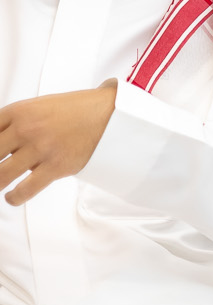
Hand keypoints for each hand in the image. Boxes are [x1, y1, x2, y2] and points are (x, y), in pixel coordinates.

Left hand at [0, 85, 117, 205]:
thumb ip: (15, 122)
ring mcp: (41, 148)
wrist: (110, 113)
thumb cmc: (74, 110)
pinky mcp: (56, 166)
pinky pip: (26, 189)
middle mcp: (26, 128)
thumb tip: (1, 146)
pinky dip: (14, 197)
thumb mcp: (38, 106)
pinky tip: (12, 197)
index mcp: (18, 111)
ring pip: (1, 175)